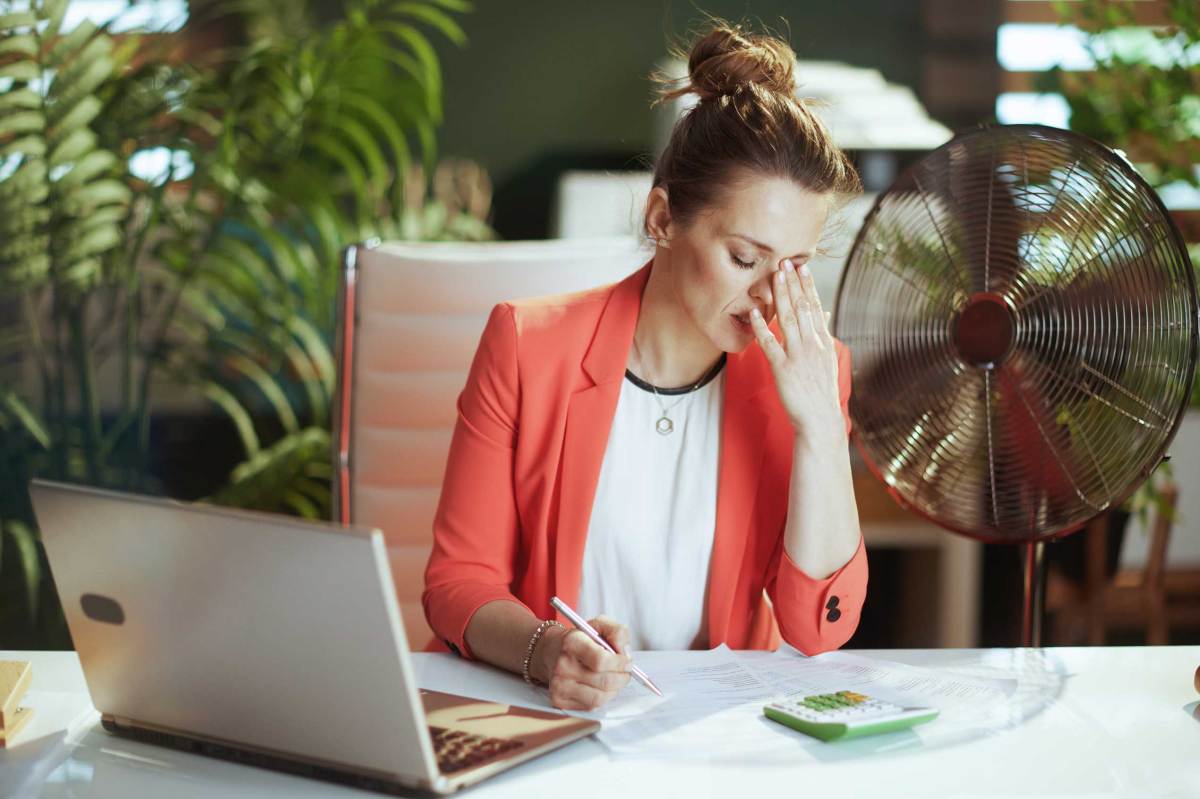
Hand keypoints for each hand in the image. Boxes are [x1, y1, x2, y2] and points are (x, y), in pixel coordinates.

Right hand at [539, 616, 631, 710]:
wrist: (552, 651)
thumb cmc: (580, 639)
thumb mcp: (599, 625)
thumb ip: (618, 632)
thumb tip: (625, 654)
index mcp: (572, 643)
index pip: (601, 661)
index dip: (620, 663)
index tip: (627, 661)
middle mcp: (562, 665)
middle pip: (604, 681)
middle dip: (622, 677)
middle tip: (625, 672)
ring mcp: (559, 685)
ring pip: (600, 697)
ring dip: (614, 689)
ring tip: (614, 679)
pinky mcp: (559, 700)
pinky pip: (591, 706)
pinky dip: (602, 697)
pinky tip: (600, 686)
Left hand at [749, 260, 842, 436]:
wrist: (820, 419)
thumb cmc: (821, 391)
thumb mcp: (828, 359)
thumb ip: (824, 335)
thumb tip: (824, 314)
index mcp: (823, 341)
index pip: (815, 307)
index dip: (807, 286)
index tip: (802, 266)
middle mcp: (812, 344)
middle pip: (801, 307)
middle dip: (792, 283)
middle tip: (784, 262)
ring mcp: (798, 356)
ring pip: (788, 319)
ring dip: (780, 296)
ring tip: (774, 276)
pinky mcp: (783, 369)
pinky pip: (769, 344)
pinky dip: (762, 327)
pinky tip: (755, 312)